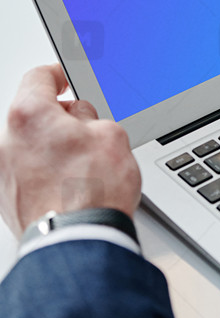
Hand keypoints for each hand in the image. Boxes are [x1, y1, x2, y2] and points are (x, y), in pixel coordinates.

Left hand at [0, 64, 140, 237]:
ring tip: (84, 166)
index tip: (64, 79)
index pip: (38, 78)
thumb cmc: (92, 193)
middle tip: (87, 129)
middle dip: (59, 119)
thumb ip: (91, 118)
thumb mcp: (111, 135)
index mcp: (29, 115)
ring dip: (53, 149)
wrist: (81, 241)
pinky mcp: (7, 200)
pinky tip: (72, 186)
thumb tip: (83, 122)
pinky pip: (28, 174)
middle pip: (32, 115)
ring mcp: (4, 173)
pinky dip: (46, 174)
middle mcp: (7, 142)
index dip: (57, 75)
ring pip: (30, 147)